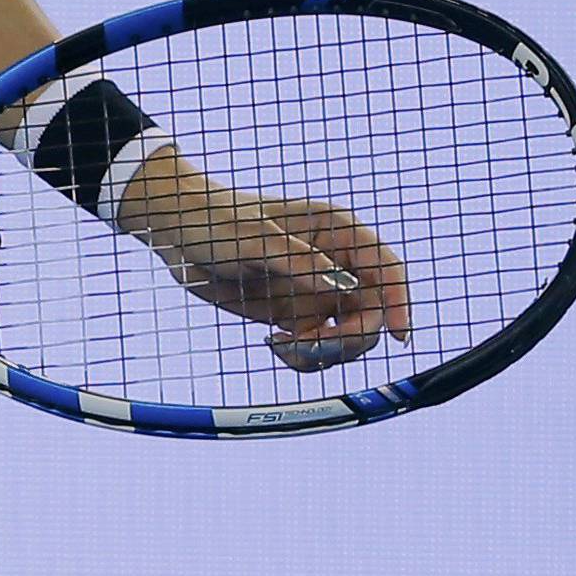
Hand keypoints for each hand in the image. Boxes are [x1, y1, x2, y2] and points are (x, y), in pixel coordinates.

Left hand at [117, 149, 412, 370]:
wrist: (176, 232)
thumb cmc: (214, 219)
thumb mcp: (252, 236)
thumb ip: (297, 259)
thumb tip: (340, 286)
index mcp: (334, 231)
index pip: (385, 267)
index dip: (399, 300)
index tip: (399, 334)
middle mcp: (333, 264)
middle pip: (373, 313)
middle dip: (349, 338)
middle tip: (309, 344)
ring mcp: (317, 292)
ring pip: (349, 337)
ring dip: (324, 352)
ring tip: (282, 345)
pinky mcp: (298, 315)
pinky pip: (319, 348)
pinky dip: (304, 357)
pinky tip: (274, 344)